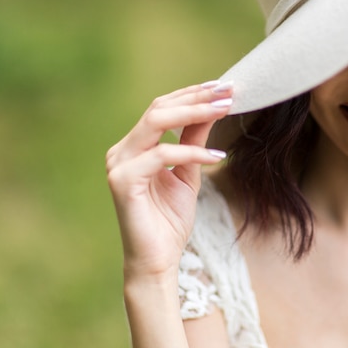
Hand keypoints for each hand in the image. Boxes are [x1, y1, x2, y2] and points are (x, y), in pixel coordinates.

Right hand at [106, 80, 232, 279]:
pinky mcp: (122, 181)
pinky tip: (217, 155)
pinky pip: (161, 155)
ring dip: (194, 113)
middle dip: (196, 97)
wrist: (157, 260)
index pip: (163, 108)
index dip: (193, 95)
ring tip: (226, 110)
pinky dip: (191, 152)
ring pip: (156, 122)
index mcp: (135, 147)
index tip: (225, 87)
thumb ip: (194, 141)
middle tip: (228, 91)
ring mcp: (118, 164)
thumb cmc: (170, 220)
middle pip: (159, 108)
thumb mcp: (188, 173)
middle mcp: (122, 150)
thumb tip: (212, 110)